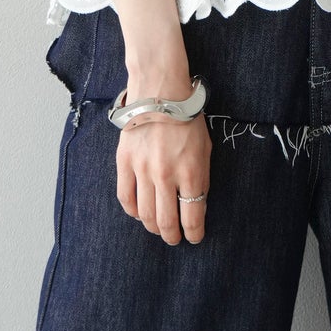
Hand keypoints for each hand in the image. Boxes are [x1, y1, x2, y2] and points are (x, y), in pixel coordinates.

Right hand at [116, 113, 211, 245]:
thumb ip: (201, 178)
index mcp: (191, 172)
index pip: (192, 216)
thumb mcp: (205, 149)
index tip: (194, 237)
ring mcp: (143, 170)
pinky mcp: (125, 162)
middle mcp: (166, 175)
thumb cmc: (187, 118)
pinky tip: (139, 213)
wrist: (160, 91)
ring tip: (158, 228)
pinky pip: (125, 197)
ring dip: (153, 227)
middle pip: (167, 221)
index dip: (194, 233)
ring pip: (145, 214)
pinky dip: (133, 211)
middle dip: (172, 236)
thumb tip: (195, 205)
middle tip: (174, 239)